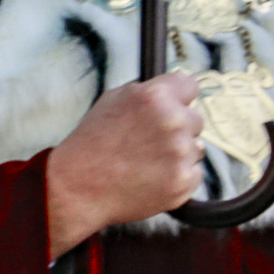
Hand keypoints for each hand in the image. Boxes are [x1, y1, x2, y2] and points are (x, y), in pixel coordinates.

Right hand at [46, 72, 204, 257]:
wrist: (77, 189)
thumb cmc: (89, 146)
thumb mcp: (109, 102)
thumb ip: (144, 92)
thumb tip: (170, 90)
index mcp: (154, 96)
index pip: (190, 85)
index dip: (178, 97)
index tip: (172, 106)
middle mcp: (173, 121)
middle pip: (195, 118)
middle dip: (177, 128)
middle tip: (148, 142)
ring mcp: (180, 153)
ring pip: (196, 148)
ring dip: (178, 154)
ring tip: (145, 163)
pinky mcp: (184, 180)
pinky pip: (193, 174)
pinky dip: (176, 177)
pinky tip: (150, 179)